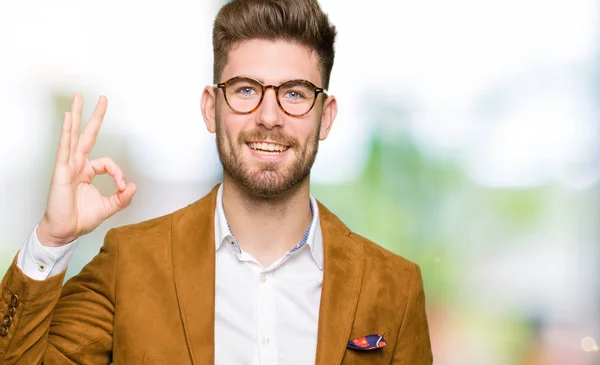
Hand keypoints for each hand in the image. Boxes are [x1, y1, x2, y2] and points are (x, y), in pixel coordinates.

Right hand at [37, 94, 136, 246]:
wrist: (65, 231)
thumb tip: (134, 185)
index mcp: (87, 171)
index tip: (123, 187)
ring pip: (74, 136)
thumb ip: (123, 197)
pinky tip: (68, 117)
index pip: (107, 163)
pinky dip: (66, 132)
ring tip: (79, 98)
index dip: (119, 173)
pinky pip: (65, 148)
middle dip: (95, 117)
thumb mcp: (109, 207)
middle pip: (87, 135)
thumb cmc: (81, 218)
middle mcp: (77, 165)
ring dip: (77, 116)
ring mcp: (68, 166)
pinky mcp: (62, 171)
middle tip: (102, 98)